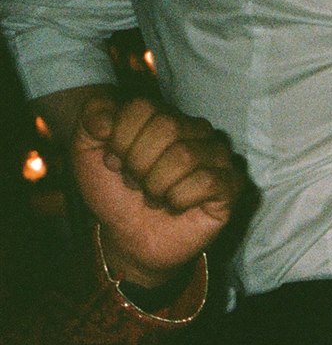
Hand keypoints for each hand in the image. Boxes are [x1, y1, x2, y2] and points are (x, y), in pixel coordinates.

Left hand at [73, 93, 242, 286]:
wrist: (128, 237)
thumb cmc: (114, 193)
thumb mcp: (86, 151)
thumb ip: (90, 117)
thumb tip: (106, 120)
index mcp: (165, 115)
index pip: (143, 107)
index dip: (120, 138)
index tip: (116, 161)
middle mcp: (197, 130)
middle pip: (167, 127)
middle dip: (138, 163)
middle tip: (136, 182)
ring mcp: (218, 157)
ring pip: (186, 155)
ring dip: (157, 185)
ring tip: (155, 196)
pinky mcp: (231, 186)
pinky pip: (207, 181)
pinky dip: (179, 199)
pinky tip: (176, 206)